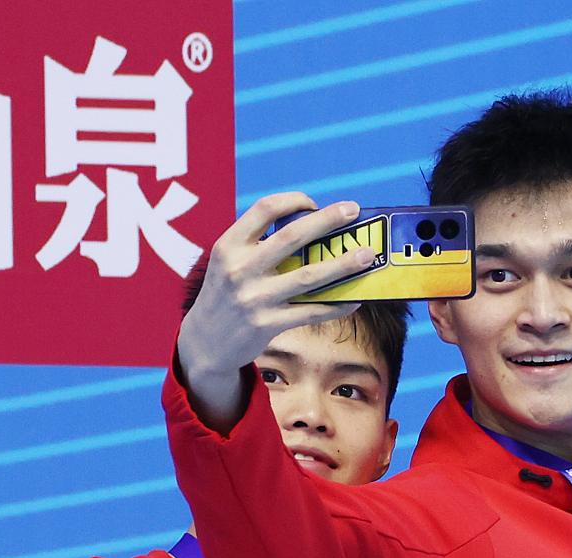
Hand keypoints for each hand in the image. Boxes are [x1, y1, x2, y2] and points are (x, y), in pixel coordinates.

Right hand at [176, 193, 378, 430]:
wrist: (204, 342)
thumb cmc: (226, 294)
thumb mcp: (228, 262)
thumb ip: (258, 245)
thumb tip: (313, 230)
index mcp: (229, 245)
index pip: (265, 209)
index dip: (293, 201)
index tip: (315, 204)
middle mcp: (240, 269)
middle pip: (292, 236)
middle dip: (327, 220)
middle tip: (353, 210)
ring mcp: (254, 298)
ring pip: (309, 277)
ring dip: (343, 265)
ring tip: (368, 256)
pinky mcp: (267, 324)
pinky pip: (310, 312)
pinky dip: (336, 305)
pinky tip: (354, 299)